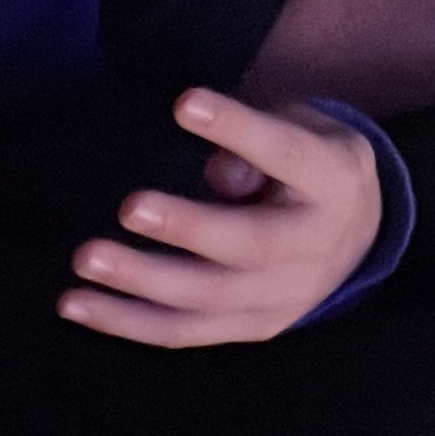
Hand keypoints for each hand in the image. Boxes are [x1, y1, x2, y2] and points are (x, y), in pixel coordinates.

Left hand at [62, 92, 385, 346]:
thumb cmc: (308, 166)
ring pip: (209, 300)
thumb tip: (218, 174)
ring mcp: (283, 299)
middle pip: (251, 245)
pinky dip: (126, 322)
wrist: (358, 233)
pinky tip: (77, 304)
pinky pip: (184, 332)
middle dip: (187, 228)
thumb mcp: (302, 131)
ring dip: (141, 284)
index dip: (237, 129)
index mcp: (332, 183)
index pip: (286, 154)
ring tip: (86, 260)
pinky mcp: (251, 329)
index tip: (184, 103)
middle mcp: (314, 249)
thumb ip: (261, 142)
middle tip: (130, 207)